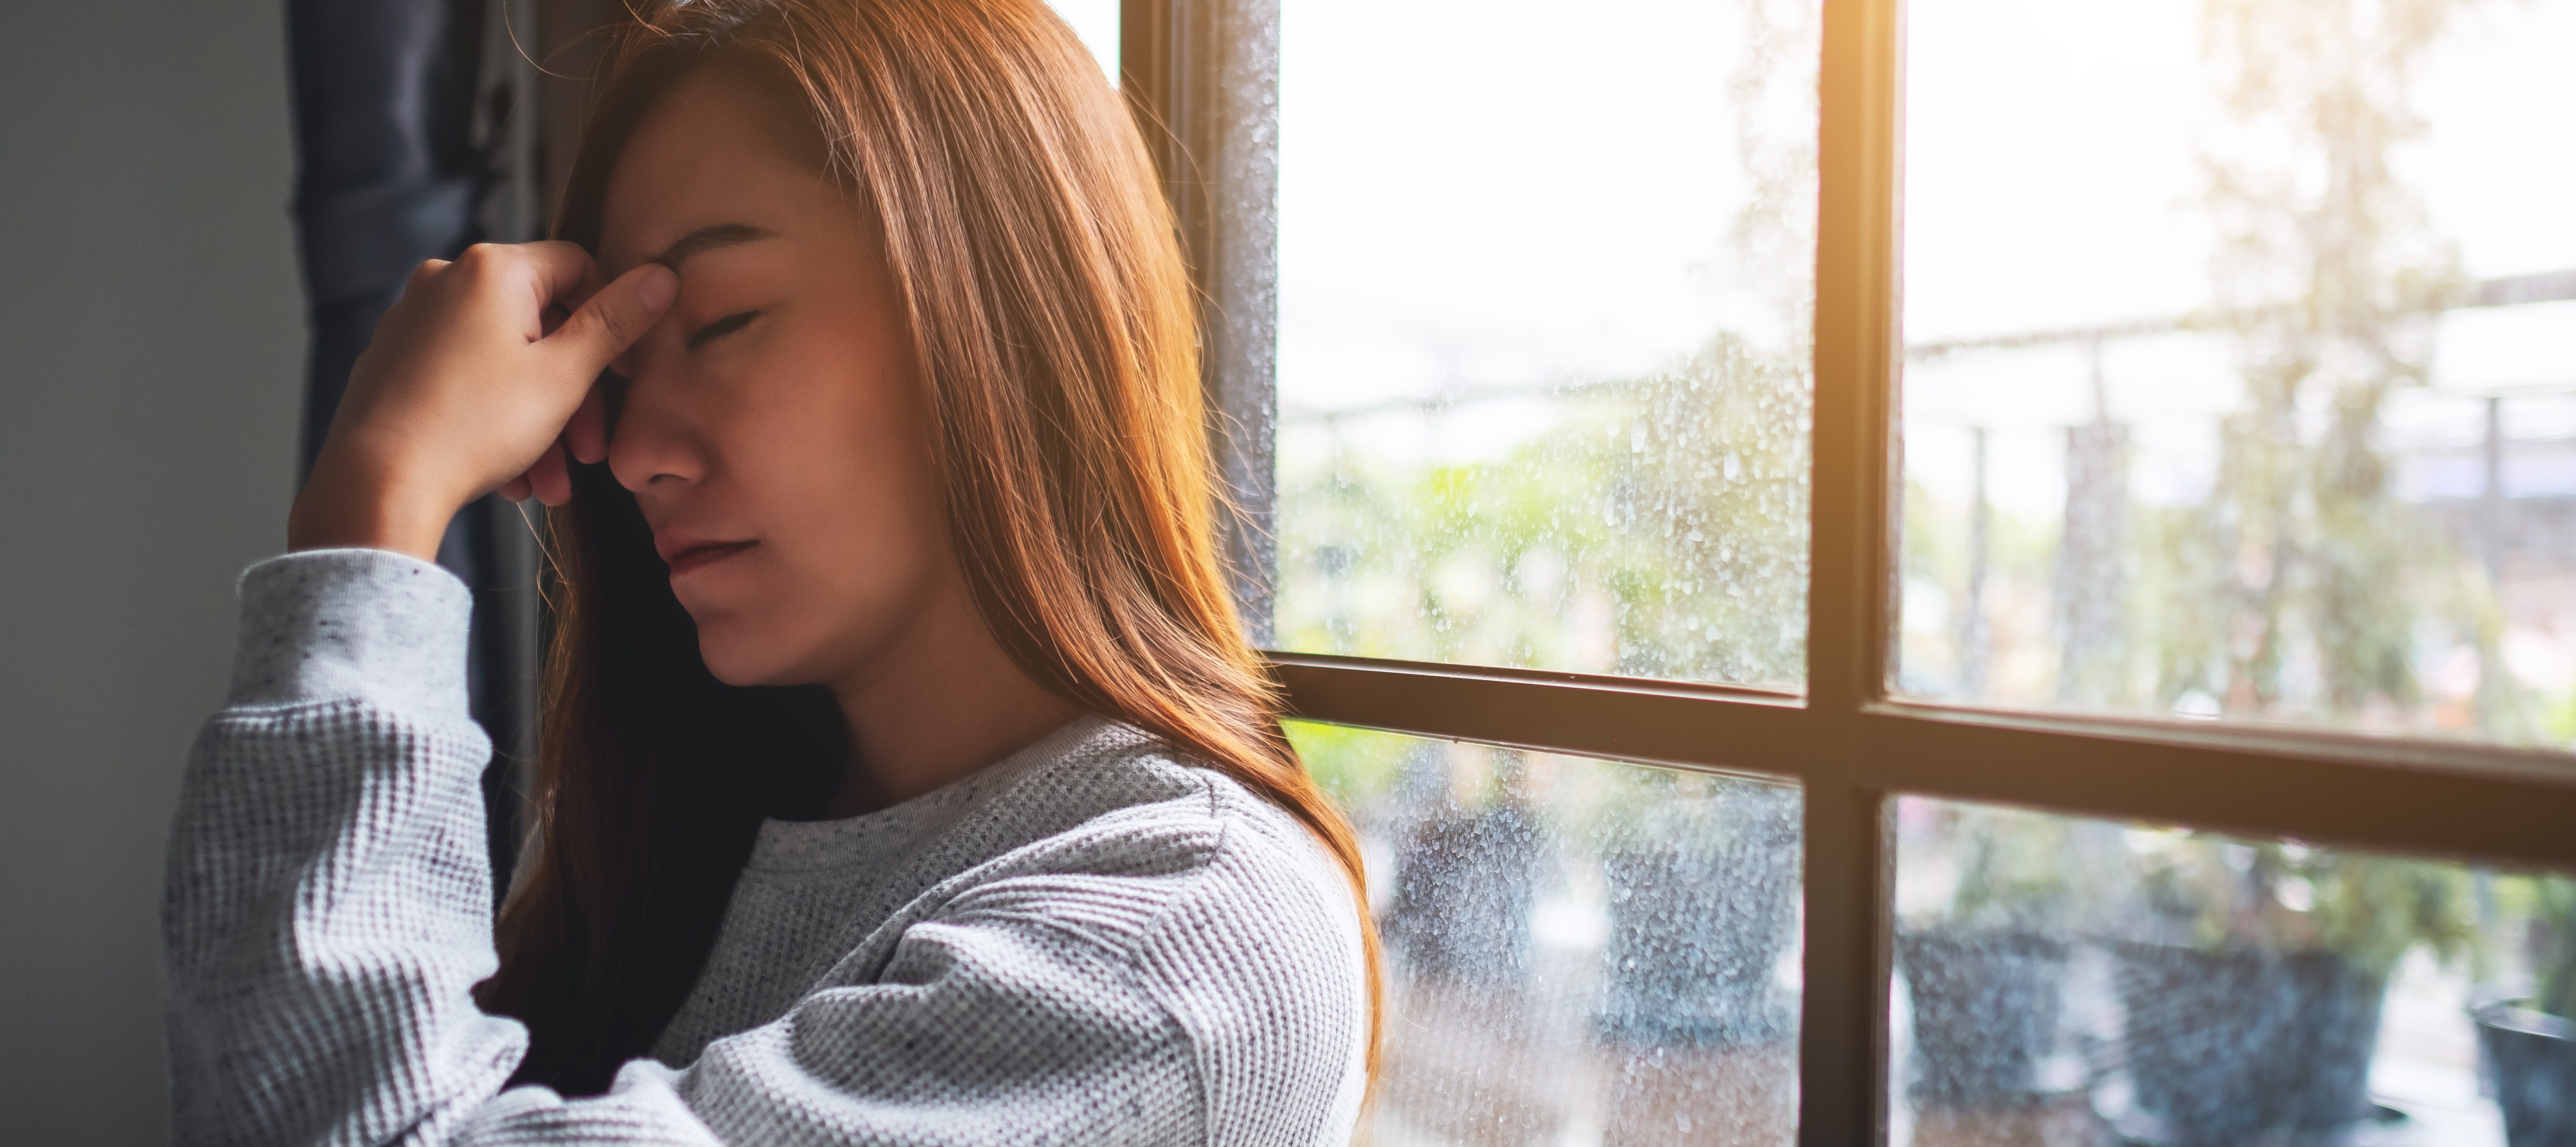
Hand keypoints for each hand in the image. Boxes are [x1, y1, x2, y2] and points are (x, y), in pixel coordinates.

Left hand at [288, 242, 676, 559]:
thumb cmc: (474, 427)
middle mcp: (446, 281)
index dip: (613, 318)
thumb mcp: (564, 376)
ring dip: (540, 421)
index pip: (578, 267)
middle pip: (541, 324)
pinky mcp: (393, 362)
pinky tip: (510, 476)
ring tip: (550, 483)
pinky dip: (495, 420)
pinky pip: (465, 380)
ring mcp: (413, 321)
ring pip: (504, 362)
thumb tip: (660, 275)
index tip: (623, 375)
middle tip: (590, 451)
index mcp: (492, 270)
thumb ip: (615, 322)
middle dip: (575, 394)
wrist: (377, 483)